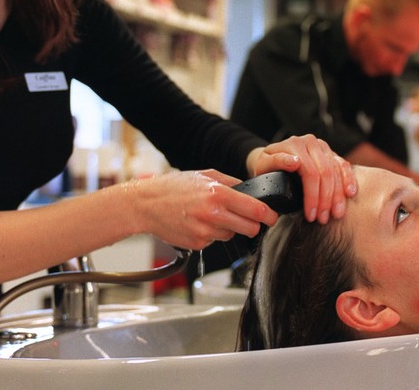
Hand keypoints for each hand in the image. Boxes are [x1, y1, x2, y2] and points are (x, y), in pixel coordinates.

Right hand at [125, 170, 277, 249]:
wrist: (145, 204)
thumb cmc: (173, 188)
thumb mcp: (205, 175)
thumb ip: (230, 182)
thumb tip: (251, 190)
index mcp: (218, 194)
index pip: (255, 209)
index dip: (268, 215)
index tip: (272, 217)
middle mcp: (212, 214)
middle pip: (249, 228)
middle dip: (252, 225)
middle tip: (248, 219)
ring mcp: (204, 231)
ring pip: (232, 235)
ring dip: (229, 227)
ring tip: (212, 215)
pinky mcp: (197, 243)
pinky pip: (215, 240)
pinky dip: (212, 233)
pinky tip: (199, 222)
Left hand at [247, 134, 355, 223]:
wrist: (272, 159)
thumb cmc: (267, 167)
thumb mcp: (264, 166)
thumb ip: (275, 163)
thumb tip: (294, 162)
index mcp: (294, 145)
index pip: (310, 172)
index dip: (312, 196)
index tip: (310, 215)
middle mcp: (310, 142)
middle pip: (325, 173)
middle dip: (325, 200)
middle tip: (323, 219)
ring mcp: (322, 146)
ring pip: (336, 171)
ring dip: (338, 196)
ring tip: (335, 214)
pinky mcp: (331, 152)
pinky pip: (344, 165)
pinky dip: (349, 180)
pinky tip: (350, 194)